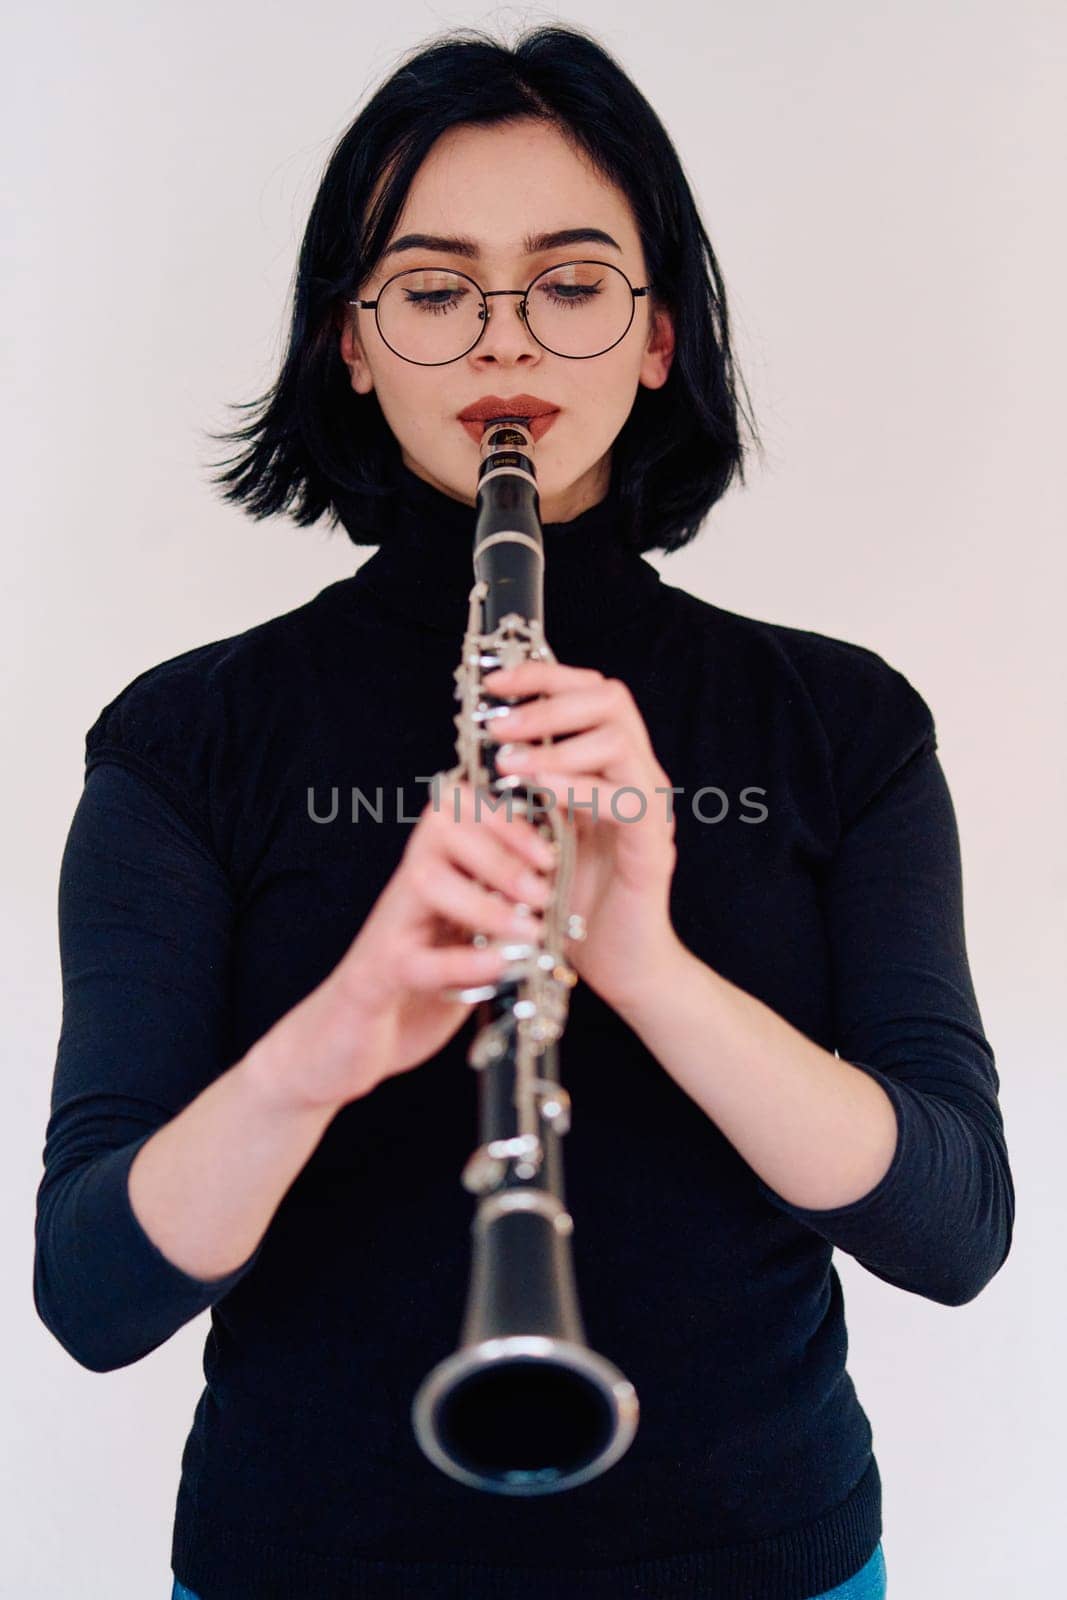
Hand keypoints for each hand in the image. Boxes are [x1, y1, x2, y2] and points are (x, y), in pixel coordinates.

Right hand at [274, 781, 555, 1110]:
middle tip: (544, 890)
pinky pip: (414, 961)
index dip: (504, 818)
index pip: (457, 811)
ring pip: (425, 882)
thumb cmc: (412, 988)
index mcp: (431, 875)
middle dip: (500, 852)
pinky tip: (499, 966)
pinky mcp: (375, 978)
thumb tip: (560, 884)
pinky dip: (460, 962)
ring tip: (529, 930)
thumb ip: (498, 910)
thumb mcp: (462, 939)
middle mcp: (406, 892)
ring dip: (484, 901)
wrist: (344, 1044)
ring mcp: (388, 931)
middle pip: (440, 831)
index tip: (548, 853)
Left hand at [483, 660, 682, 1014]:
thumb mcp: (546, 833)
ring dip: (557, 742)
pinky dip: (578, 788)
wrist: (624, 968)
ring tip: (509, 763)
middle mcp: (640, 779)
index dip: (544, 676)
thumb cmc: (581, 904)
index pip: (590, 691)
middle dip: (547, 700)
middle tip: (500, 724)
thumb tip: (489, 750)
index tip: (496, 685)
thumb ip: (533, 790)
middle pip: (611, 697)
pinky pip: (623, 801)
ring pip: (618, 739)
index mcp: (614, 768)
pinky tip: (539, 791)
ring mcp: (650, 811)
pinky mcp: (652, 848)